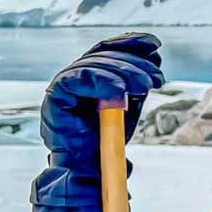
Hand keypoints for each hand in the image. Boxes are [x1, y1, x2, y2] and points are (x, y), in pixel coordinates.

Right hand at [41, 33, 164, 171]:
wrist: (91, 168)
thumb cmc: (108, 138)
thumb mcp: (130, 103)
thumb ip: (137, 79)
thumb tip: (154, 54)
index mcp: (92, 75)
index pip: (108, 48)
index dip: (131, 43)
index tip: (155, 45)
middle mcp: (76, 76)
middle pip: (102, 54)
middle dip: (134, 62)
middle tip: (156, 79)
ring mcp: (64, 85)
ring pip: (92, 64)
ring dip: (123, 72)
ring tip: (145, 86)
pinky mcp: (55, 97)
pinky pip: (75, 79)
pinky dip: (100, 81)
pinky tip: (120, 92)